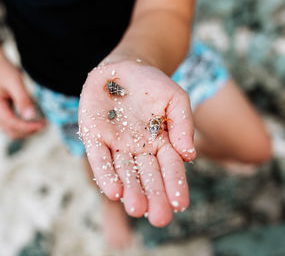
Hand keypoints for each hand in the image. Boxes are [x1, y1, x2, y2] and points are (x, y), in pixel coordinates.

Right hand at [0, 58, 44, 138]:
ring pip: (13, 131)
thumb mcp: (15, 81)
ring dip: (27, 130)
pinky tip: (35, 118)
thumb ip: (23, 99)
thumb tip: (30, 116)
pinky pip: (13, 125)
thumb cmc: (3, 70)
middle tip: (44, 124)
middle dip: (29, 131)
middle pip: (12, 132)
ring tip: (41, 122)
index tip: (43, 124)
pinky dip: (24, 125)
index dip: (28, 127)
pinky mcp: (2, 113)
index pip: (12, 124)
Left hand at [79, 60, 195, 226]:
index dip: (175, 185)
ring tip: (136, 208)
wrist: (123, 67)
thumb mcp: (176, 98)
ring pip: (124, 173)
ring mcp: (116, 145)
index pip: (170, 169)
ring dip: (130, 191)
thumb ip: (183, 125)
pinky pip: (100, 159)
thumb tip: (190, 155)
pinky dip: (106, 175)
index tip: (180, 204)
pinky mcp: (94, 138)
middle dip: (153, 197)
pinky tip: (114, 191)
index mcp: (161, 143)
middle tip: (159, 218)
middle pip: (147, 177)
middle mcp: (138, 150)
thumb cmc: (152, 84)